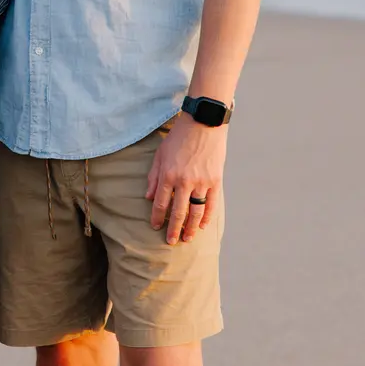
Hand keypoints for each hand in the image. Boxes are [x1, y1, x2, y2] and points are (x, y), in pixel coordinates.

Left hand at [145, 114, 226, 245]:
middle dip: (173, 229)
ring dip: (190, 228)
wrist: (203, 123)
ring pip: (196, 212)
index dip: (157, 218)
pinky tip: (202, 226)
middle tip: (171, 242)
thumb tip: (149, 198)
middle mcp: (184, 181)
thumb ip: (154, 177)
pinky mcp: (215, 180)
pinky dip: (207, 217)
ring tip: (187, 238)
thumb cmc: (179, 137)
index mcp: (168, 175)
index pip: (161, 204)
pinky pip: (211, 204)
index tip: (156, 227)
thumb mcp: (160, 154)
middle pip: (178, 212)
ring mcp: (201, 182)